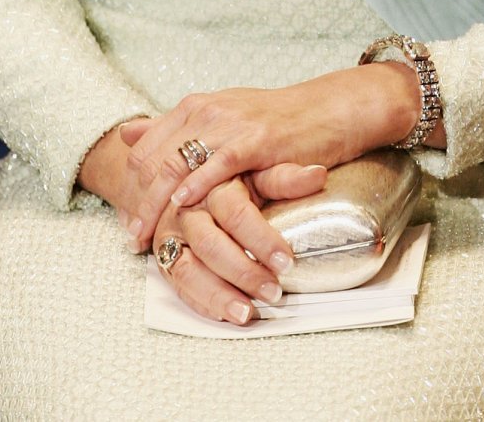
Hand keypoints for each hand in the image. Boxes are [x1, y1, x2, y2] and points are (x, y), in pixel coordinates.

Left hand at [117, 62, 421, 248]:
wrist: (329, 110)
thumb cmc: (277, 122)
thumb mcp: (221, 120)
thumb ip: (174, 127)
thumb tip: (125, 133)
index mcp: (193, 107)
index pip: (144, 148)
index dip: (129, 186)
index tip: (126, 222)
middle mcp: (204, 111)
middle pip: (152, 159)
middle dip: (137, 203)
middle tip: (129, 240)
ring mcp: (229, 123)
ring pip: (175, 164)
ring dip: (155, 205)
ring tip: (145, 239)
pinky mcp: (254, 139)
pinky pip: (217, 164)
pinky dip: (196, 185)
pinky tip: (183, 205)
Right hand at [149, 167, 323, 326]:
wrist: (190, 176)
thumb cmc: (234, 175)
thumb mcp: (259, 169)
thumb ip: (285, 176)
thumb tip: (318, 174)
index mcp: (212, 184)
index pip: (235, 212)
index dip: (261, 238)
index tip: (286, 261)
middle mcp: (188, 210)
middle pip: (210, 244)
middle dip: (242, 272)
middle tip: (273, 291)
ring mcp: (172, 236)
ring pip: (189, 269)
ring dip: (218, 295)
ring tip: (247, 313)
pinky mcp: (165, 258)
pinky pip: (179, 285)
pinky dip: (201, 302)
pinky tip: (225, 314)